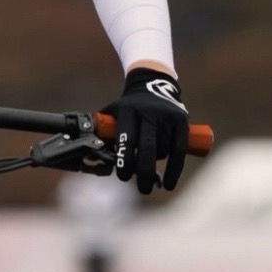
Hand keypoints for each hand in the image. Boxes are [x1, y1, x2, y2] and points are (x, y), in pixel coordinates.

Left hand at [102, 68, 188, 194]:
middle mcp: (148, 112)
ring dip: (156, 164)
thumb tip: (90, 155)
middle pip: (147, 148)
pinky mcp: (181, 121)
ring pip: (162, 151)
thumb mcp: (115, 111)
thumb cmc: (129, 106)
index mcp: (128, 110)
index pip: (126, 139)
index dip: (125, 161)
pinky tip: (168, 184)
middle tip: (142, 189)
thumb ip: (104, 131)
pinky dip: (174, 170)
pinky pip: (179, 151)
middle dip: (144, 172)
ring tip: (150, 166)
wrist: (153, 83)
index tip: (124, 177)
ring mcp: (166, 116)